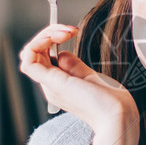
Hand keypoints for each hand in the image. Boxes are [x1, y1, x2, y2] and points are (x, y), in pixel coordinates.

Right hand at [20, 25, 138, 139]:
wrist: (117, 115)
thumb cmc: (110, 102)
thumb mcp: (89, 77)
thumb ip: (74, 66)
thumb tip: (61, 53)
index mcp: (60, 85)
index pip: (43, 57)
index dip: (53, 39)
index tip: (72, 31)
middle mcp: (51, 85)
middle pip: (35, 53)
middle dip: (49, 33)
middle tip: (70, 30)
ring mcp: (50, 85)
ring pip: (30, 54)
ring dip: (43, 36)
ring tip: (63, 31)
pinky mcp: (52, 83)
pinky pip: (28, 62)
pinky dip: (36, 44)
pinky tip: (53, 37)